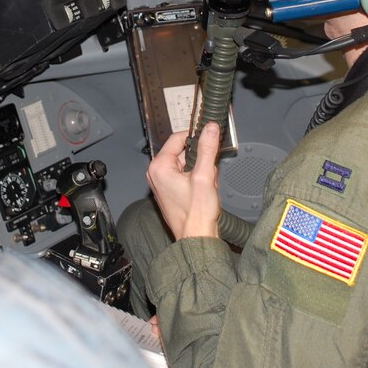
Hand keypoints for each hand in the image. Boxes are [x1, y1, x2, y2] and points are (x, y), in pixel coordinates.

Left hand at [146, 123, 221, 239]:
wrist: (196, 238)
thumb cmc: (196, 214)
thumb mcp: (204, 175)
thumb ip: (207, 149)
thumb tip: (209, 129)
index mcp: (159, 167)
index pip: (177, 138)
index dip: (196, 136)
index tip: (210, 137)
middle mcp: (156, 173)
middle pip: (182, 151)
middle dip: (200, 159)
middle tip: (209, 172)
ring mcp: (162, 182)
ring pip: (186, 163)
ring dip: (201, 170)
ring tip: (206, 185)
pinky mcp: (170, 190)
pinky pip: (185, 175)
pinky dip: (198, 178)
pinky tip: (204, 190)